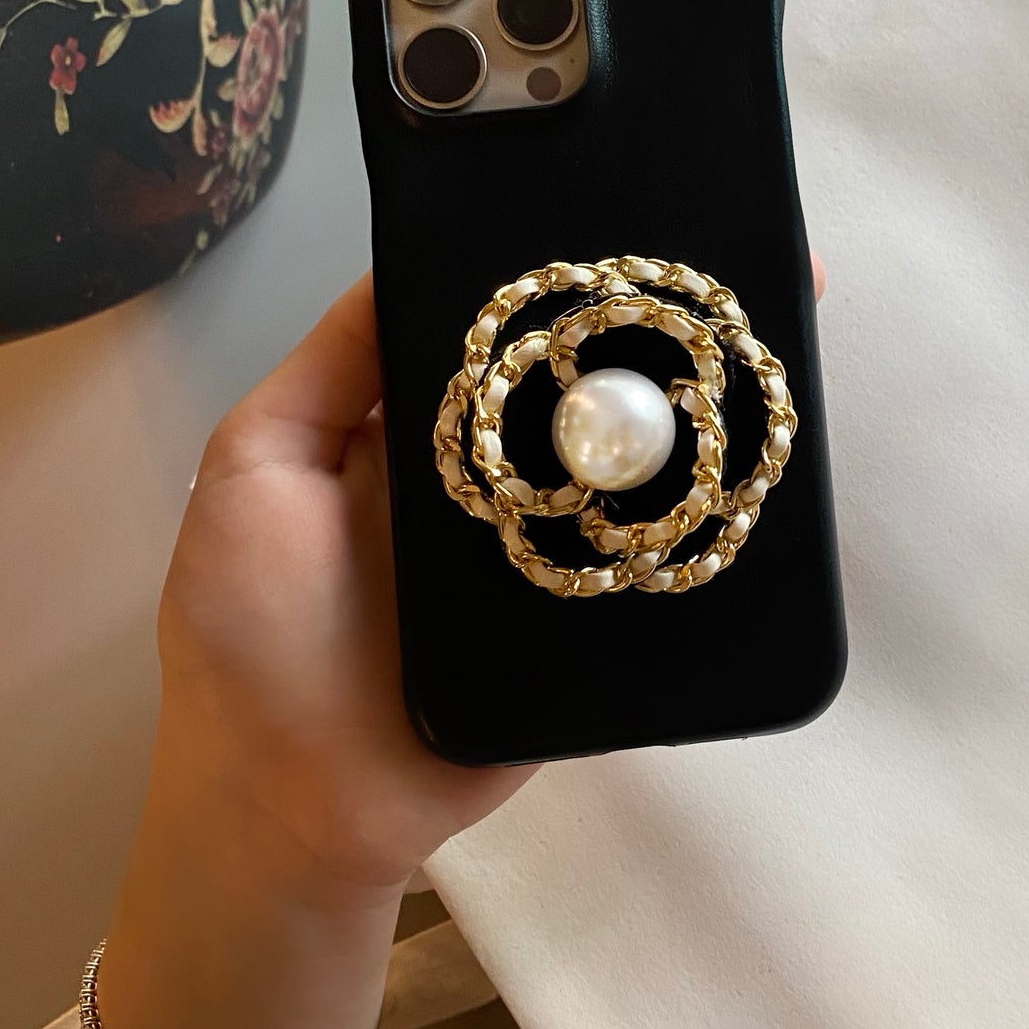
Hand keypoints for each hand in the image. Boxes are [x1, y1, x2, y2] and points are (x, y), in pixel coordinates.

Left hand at [153, 254, 825, 911]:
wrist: (298, 813)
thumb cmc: (253, 634)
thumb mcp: (251, 470)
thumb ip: (324, 374)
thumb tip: (404, 265)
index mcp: (416, 435)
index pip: (501, 337)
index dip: (559, 280)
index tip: (636, 215)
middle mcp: (493, 483)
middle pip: (584, 394)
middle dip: (657, 337)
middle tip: (752, 267)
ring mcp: (551, 557)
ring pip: (638, 475)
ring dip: (702, 424)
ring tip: (778, 354)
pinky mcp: (591, 631)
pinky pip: (656, 567)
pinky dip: (707, 528)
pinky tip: (769, 471)